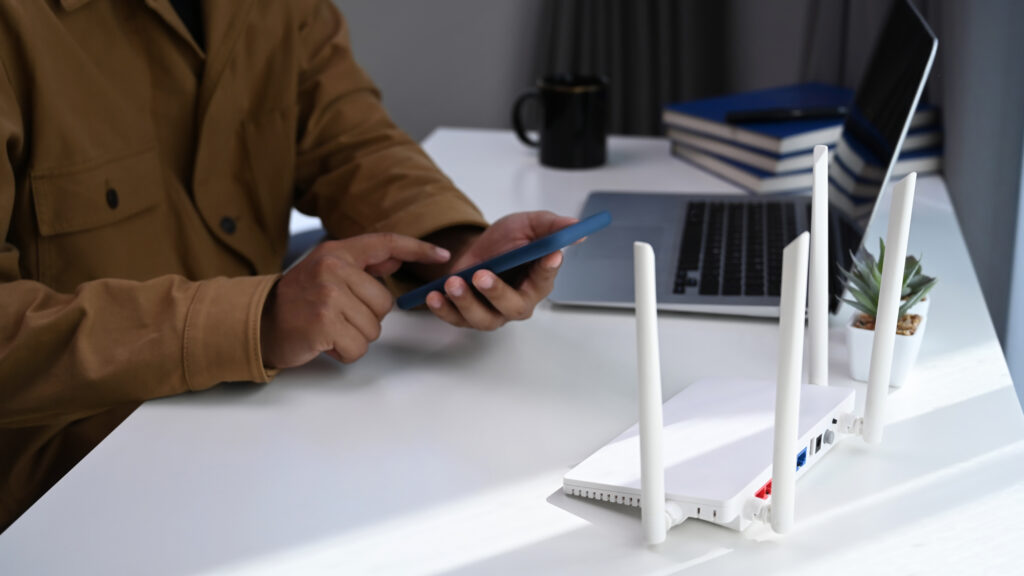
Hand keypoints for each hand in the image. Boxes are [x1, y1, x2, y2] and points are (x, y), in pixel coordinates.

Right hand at [261, 233, 450, 368]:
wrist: (259, 324)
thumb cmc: (298, 301)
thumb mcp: (326, 271)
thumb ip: (362, 265)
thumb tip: (396, 259)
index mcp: (336, 253)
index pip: (385, 243)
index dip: (417, 249)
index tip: (443, 255)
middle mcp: (333, 269)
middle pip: (385, 303)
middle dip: (366, 317)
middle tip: (337, 316)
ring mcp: (328, 296)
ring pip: (373, 328)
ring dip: (355, 337)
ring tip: (329, 328)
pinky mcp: (324, 324)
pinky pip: (358, 347)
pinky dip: (345, 352)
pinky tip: (325, 342)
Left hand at [425, 211, 577, 329]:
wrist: (475, 250)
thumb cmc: (506, 242)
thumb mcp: (528, 225)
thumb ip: (552, 227)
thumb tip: (576, 228)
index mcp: (538, 281)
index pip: (546, 278)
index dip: (547, 268)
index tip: (549, 256)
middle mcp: (518, 302)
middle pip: (513, 307)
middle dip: (497, 293)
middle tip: (482, 275)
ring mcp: (493, 312)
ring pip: (484, 318)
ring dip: (467, 303)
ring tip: (453, 282)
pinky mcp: (469, 316)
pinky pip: (457, 320)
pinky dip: (445, 310)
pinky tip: (435, 295)